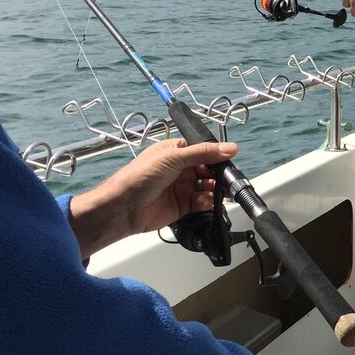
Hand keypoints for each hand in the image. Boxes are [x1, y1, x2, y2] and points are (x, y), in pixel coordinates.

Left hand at [67, 138, 236, 258]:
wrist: (123, 207)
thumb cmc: (141, 176)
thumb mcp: (173, 158)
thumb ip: (203, 153)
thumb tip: (230, 148)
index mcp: (177, 152)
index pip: (204, 151)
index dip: (217, 156)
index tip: (229, 160)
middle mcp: (181, 169)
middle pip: (209, 170)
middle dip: (219, 175)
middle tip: (227, 179)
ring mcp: (182, 188)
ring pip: (208, 187)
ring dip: (214, 189)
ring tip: (215, 191)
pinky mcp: (183, 206)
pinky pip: (202, 203)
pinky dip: (207, 202)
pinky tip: (205, 201)